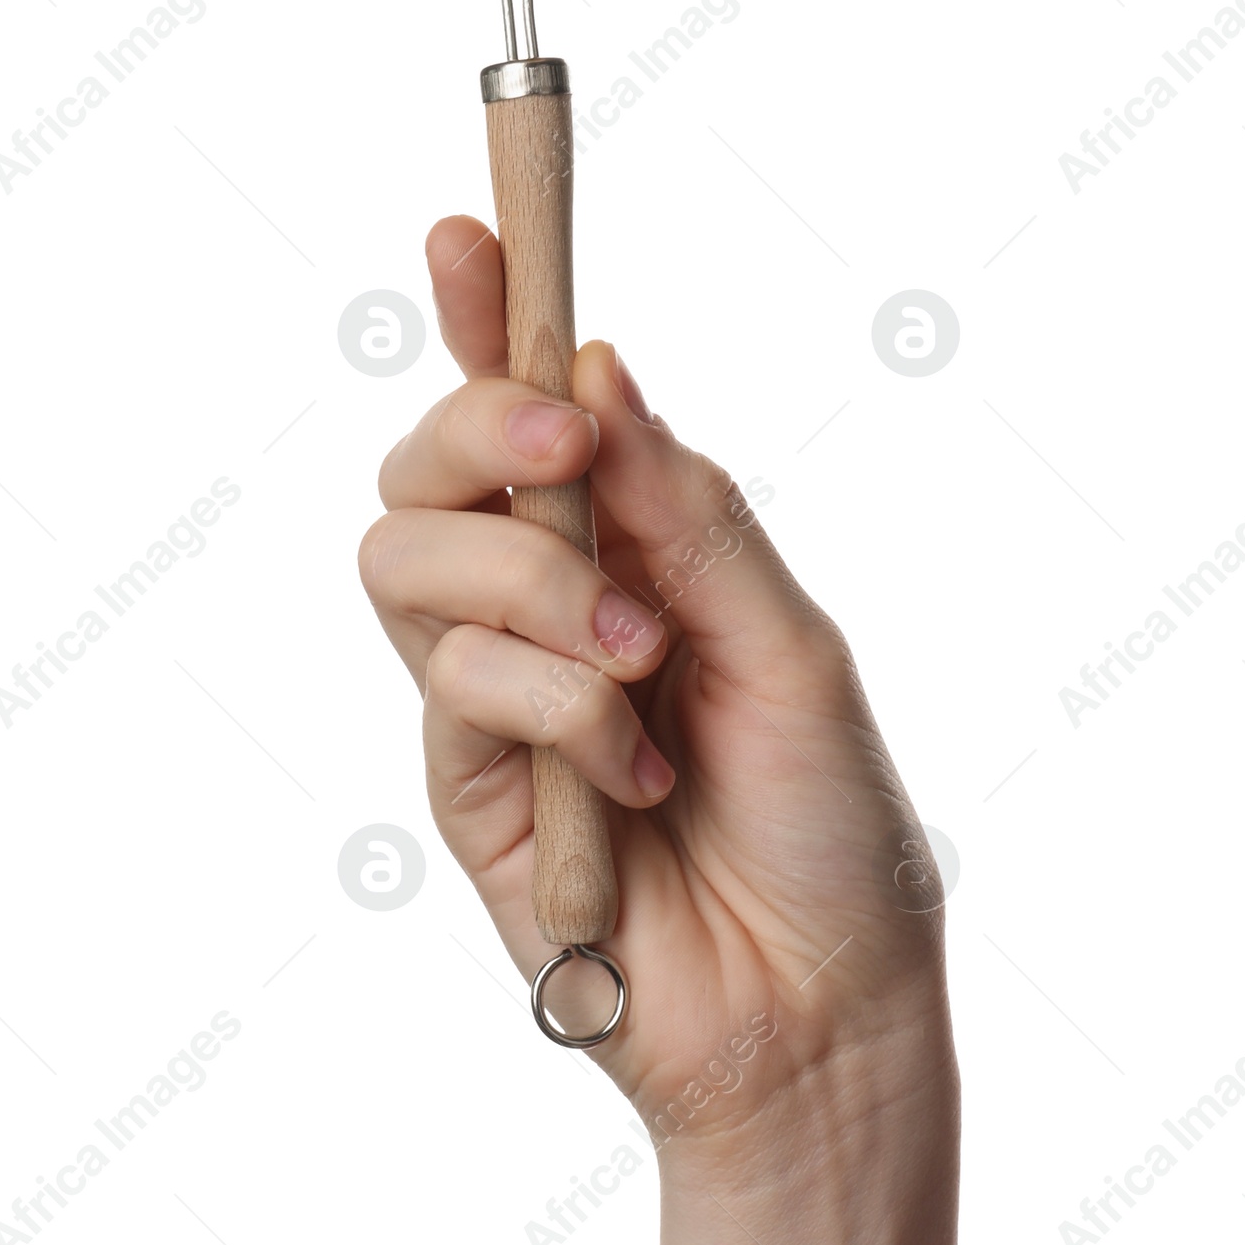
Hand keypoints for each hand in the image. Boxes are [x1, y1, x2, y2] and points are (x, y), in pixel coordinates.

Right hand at [359, 218, 956, 1174]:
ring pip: (411, 564)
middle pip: (430, 469)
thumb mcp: (789, 645)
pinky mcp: (465, 788)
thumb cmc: (833, 829)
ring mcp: (496, 698)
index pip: (532, 417)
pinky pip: (456, 687)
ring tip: (638, 663)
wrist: (820, 1012)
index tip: (468, 232)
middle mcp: (550, 608)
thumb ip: (690, 515)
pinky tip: (635, 769)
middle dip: (477, 429)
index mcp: (635, 551)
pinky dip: (555, 705)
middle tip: (563, 446)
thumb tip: (601, 371)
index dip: (487, 320)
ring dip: (532, 586)